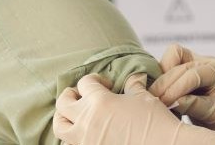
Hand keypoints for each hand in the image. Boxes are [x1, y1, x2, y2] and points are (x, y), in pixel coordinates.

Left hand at [54, 73, 214, 144]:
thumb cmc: (155, 121)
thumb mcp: (143, 97)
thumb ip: (133, 85)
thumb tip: (134, 77)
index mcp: (100, 101)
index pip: (84, 83)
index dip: (95, 80)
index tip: (106, 84)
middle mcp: (87, 119)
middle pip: (63, 102)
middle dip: (71, 95)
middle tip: (82, 95)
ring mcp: (85, 139)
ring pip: (60, 126)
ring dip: (64, 117)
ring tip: (76, 115)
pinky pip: (71, 144)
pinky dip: (74, 137)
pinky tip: (86, 132)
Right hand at [149, 44, 214, 139]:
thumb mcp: (214, 113)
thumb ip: (194, 105)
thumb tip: (172, 101)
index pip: (194, 74)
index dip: (176, 88)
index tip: (164, 103)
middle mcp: (208, 61)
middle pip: (180, 63)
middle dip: (165, 82)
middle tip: (154, 101)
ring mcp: (196, 61)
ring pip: (172, 57)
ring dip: (162, 76)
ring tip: (156, 96)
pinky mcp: (184, 67)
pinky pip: (168, 64)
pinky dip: (162, 77)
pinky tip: (159, 92)